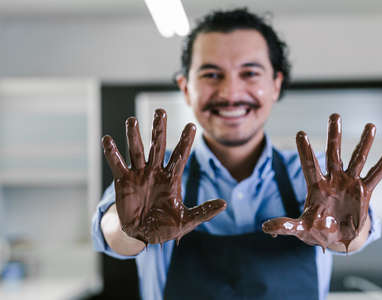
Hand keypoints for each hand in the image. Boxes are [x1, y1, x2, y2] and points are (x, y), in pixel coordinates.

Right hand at [102, 109, 226, 244]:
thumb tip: (225, 204)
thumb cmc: (167, 226)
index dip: (186, 141)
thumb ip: (204, 211)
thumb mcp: (187, 220)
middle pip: (158, 146)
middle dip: (159, 129)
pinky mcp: (124, 180)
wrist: (143, 235)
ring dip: (134, 136)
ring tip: (132, 120)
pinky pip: (118, 164)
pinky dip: (112, 153)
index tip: (191, 125)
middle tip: (160, 111)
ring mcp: (139, 174)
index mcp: (172, 178)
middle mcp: (156, 171)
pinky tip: (108, 139)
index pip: (181, 156)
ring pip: (137, 150)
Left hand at [262, 113, 381, 251]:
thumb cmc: (317, 229)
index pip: (309, 164)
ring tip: (371, 125)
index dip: (305, 150)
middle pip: (333, 153)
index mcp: (316, 186)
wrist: (337, 237)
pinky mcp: (364, 191)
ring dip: (364, 143)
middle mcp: (333, 179)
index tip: (301, 133)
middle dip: (334, 135)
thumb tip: (265, 227)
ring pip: (357, 159)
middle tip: (334, 115)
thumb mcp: (300, 228)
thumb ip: (285, 226)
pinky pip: (374, 177)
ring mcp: (349, 183)